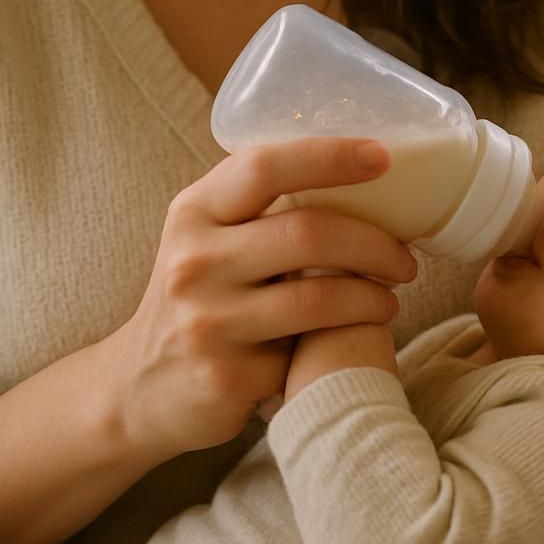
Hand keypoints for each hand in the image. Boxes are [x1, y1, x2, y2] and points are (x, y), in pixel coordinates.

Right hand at [106, 139, 415, 462]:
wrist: (139, 387)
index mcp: (194, 212)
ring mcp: (208, 322)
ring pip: (319, 298)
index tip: (382, 157)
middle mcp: (193, 261)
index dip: (329, 156)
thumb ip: (261, 206)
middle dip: (374, 243)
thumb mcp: (207, 236)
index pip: (265, 167)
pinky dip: (345, 340)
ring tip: (389, 298)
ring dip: (373, 297)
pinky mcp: (227, 376)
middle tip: (404, 258)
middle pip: (308, 234)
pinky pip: (309, 351)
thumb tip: (357, 170)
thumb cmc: (198, 295)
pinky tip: (356, 338)